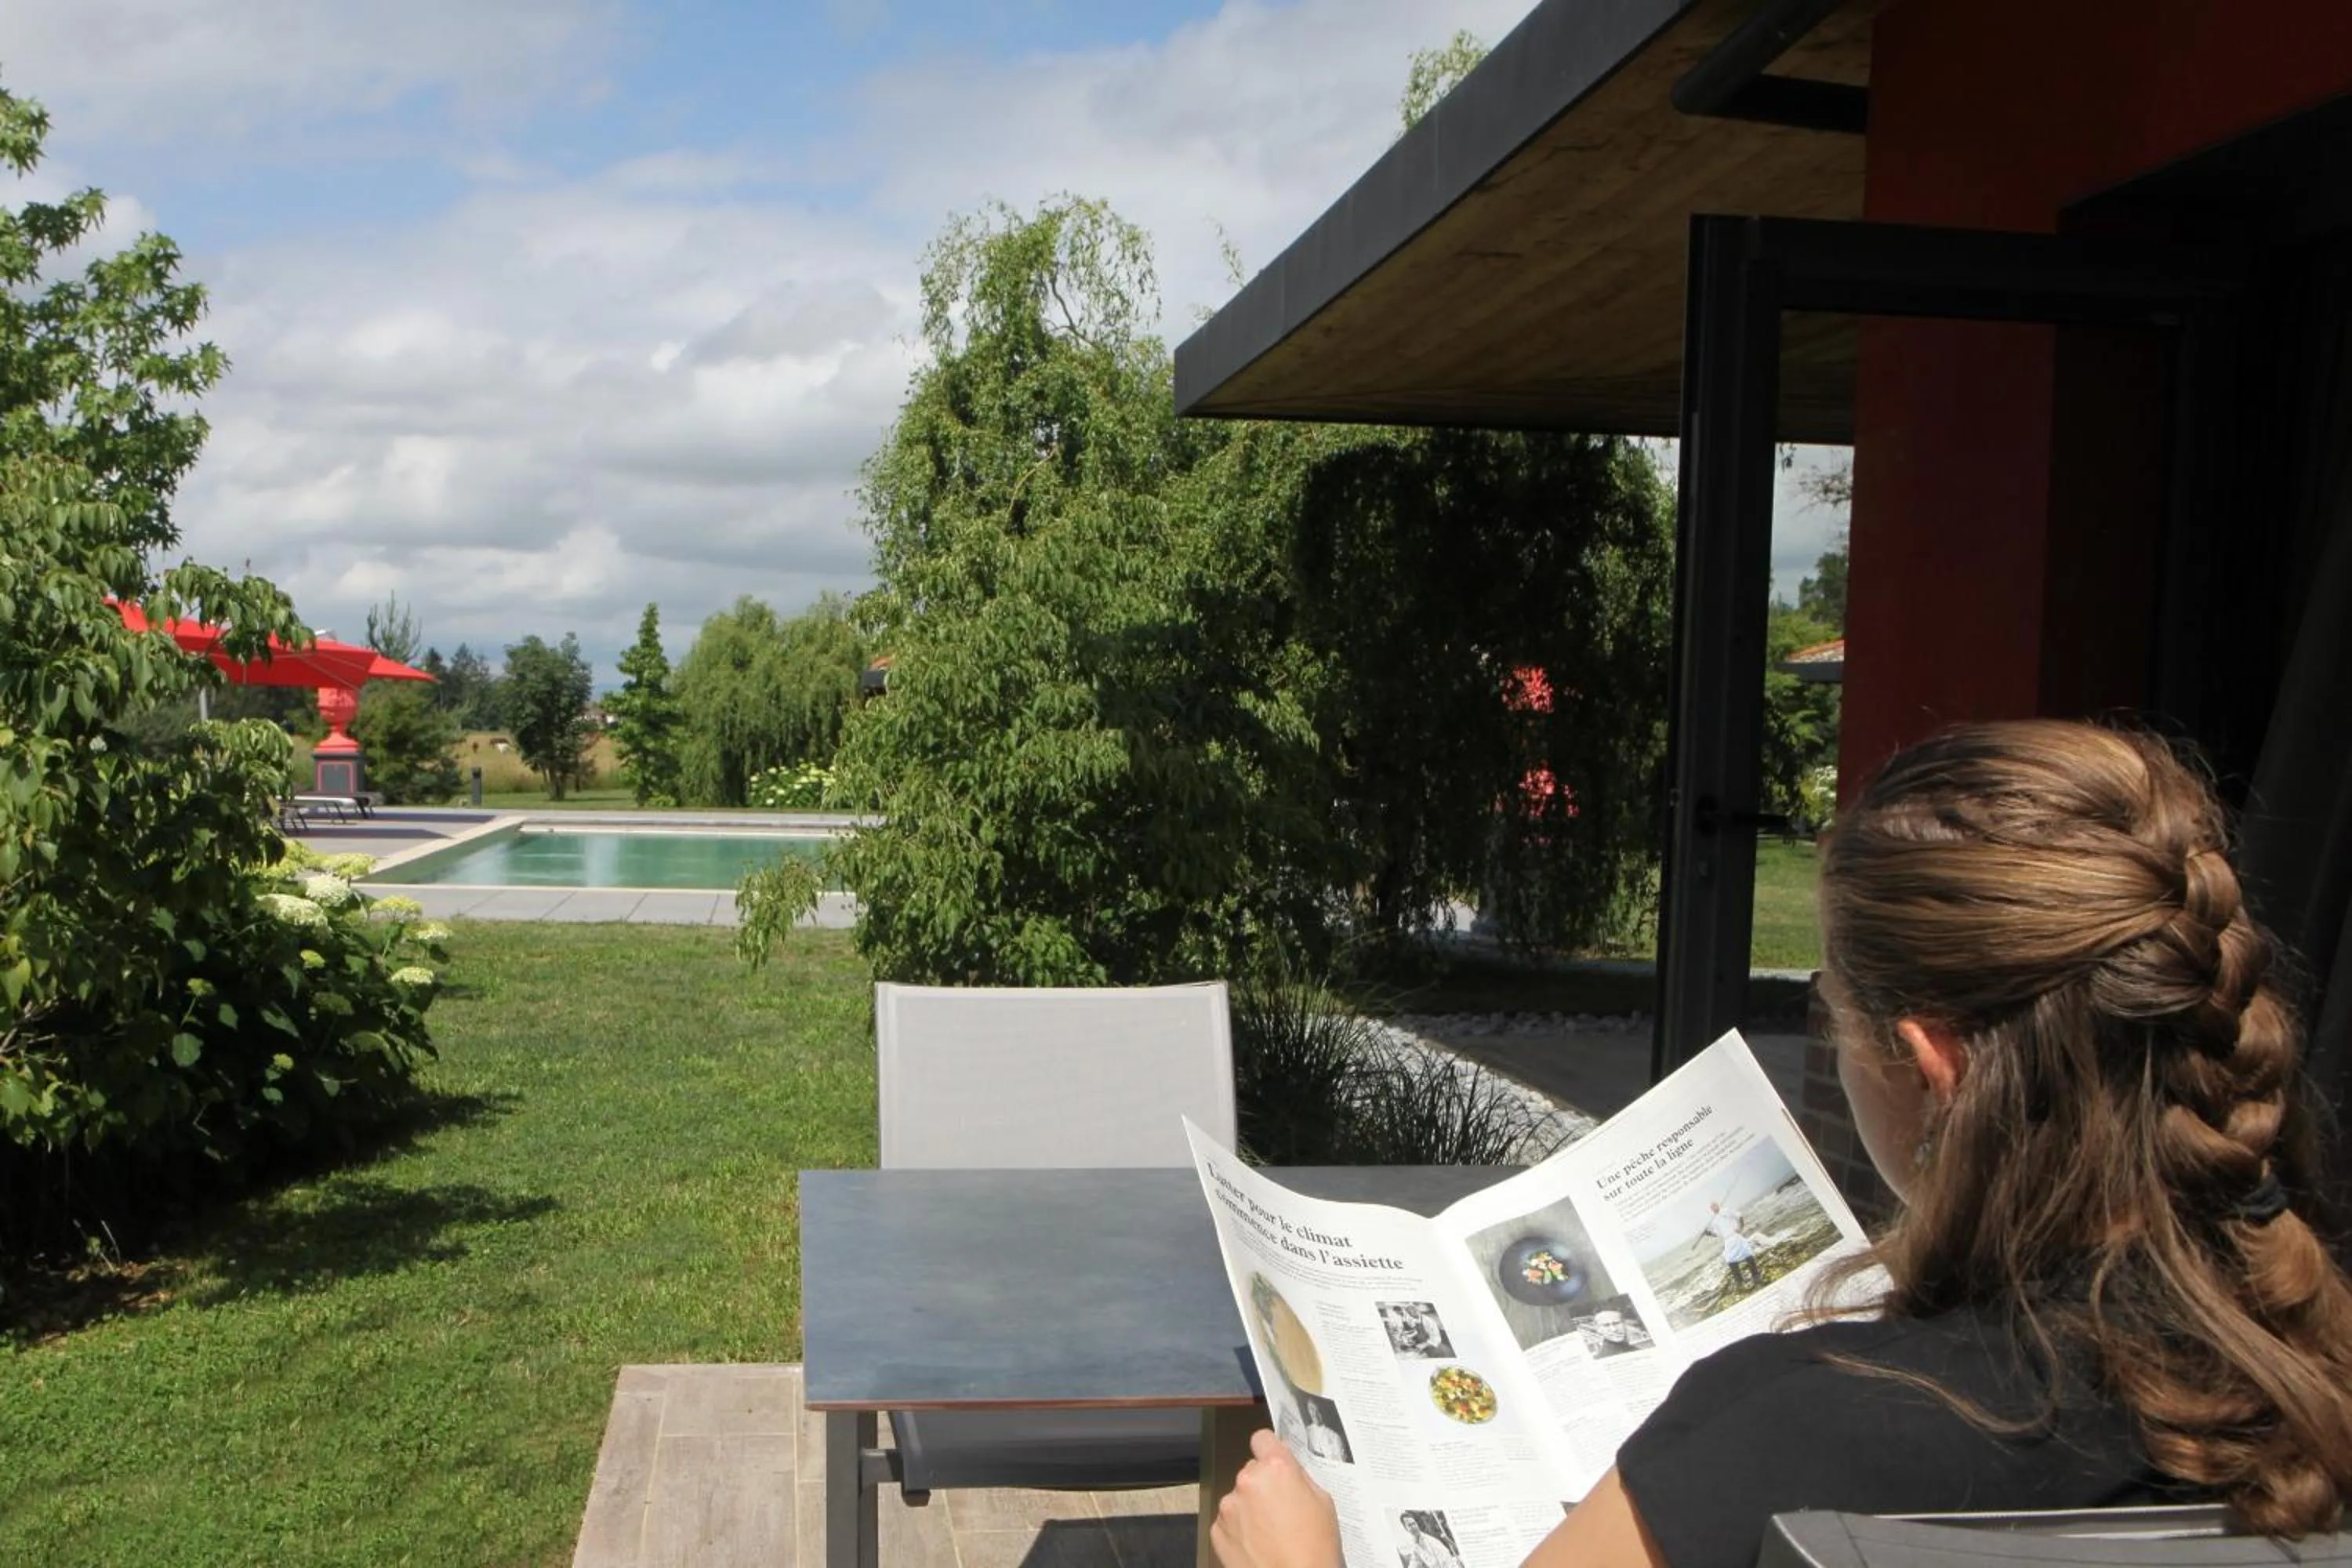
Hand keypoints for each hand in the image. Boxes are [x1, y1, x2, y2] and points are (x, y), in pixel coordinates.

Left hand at [1212, 1428, 1343, 1567]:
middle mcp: (1248, 1481)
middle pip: (1252, 1471)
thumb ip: (1300, 1479)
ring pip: (1239, 1496)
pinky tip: (1258, 1544)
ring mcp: (1230, 1506)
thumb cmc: (1314, 1550)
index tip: (1273, 1459)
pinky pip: (1229, 1520)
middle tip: (1281, 1509)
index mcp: (1276, 1469)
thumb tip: (1289, 1471)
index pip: (1263, 1439)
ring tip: (1270, 1532)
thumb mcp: (1323, 1503)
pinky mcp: (1218, 1530)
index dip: (1269, 1449)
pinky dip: (1240, 1529)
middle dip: (1264, 1485)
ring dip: (1250, 1508)